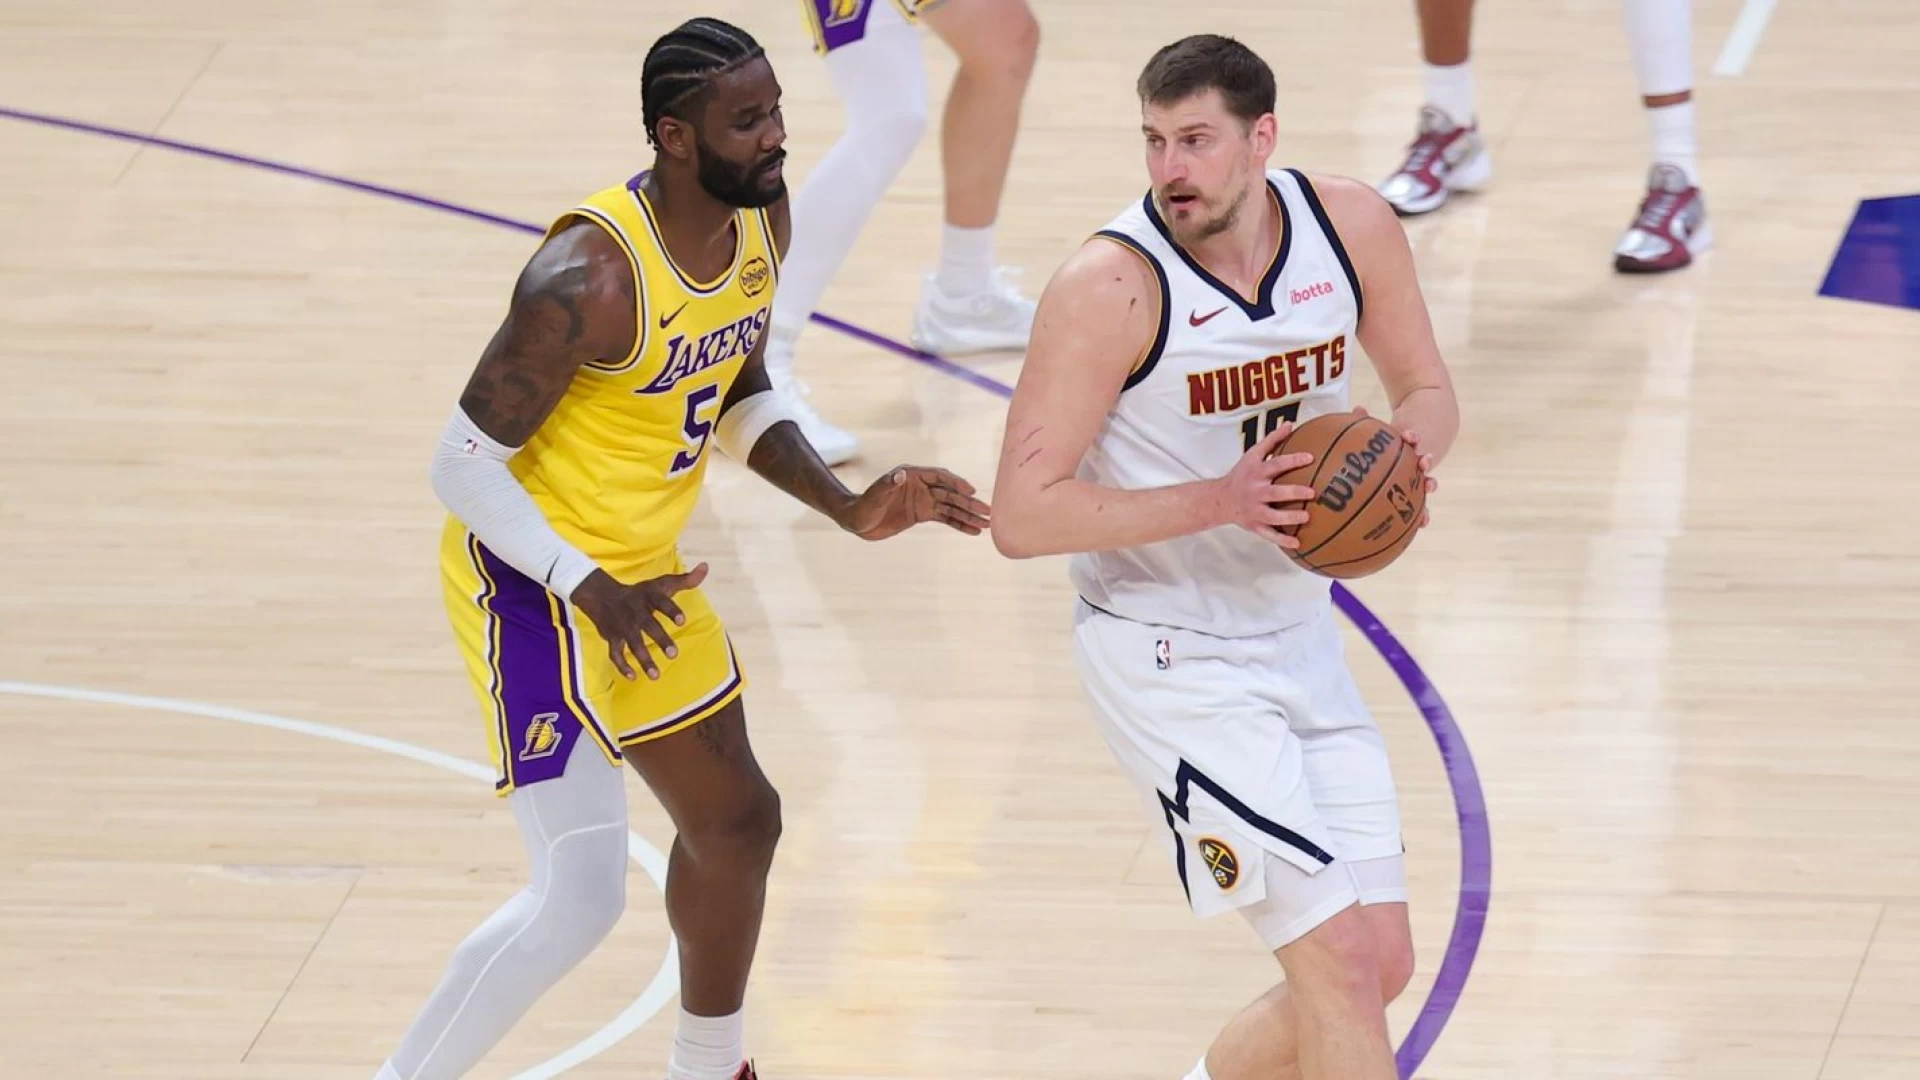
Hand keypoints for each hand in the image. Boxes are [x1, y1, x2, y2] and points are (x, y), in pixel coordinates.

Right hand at [570, 564, 709, 680]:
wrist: (602, 596)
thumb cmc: (639, 593)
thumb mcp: (661, 584)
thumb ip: (685, 580)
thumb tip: (706, 567)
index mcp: (648, 597)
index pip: (661, 602)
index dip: (671, 610)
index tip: (682, 621)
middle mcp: (635, 611)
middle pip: (648, 625)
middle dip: (660, 640)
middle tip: (674, 654)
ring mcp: (622, 626)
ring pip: (632, 643)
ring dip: (643, 659)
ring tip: (656, 675)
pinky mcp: (612, 637)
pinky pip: (615, 653)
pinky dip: (622, 666)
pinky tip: (634, 677)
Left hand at [839, 466, 992, 540]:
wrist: (857, 521)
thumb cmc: (863, 505)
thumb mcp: (874, 495)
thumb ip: (887, 484)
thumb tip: (900, 474)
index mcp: (912, 475)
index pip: (940, 477)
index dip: (956, 483)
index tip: (971, 491)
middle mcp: (921, 486)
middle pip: (950, 493)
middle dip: (969, 502)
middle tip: (987, 511)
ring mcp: (924, 500)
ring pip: (951, 507)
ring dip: (969, 515)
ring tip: (987, 524)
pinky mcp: (922, 514)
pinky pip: (945, 518)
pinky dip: (959, 524)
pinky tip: (974, 530)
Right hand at [1214, 422, 1316, 549]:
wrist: (1219, 500)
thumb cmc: (1242, 475)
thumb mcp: (1252, 455)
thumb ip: (1272, 441)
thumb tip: (1290, 424)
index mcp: (1256, 473)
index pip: (1275, 464)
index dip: (1292, 460)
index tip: (1310, 457)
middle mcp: (1255, 491)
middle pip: (1275, 492)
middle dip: (1293, 492)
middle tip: (1311, 492)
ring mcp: (1255, 510)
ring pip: (1273, 516)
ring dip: (1289, 517)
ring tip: (1306, 517)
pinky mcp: (1255, 525)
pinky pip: (1269, 534)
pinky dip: (1282, 540)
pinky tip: (1298, 543)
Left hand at [1351, 405, 1436, 527]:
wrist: (1419, 442)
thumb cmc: (1390, 442)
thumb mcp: (1381, 433)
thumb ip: (1367, 422)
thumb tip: (1357, 408)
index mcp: (1408, 444)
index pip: (1412, 438)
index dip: (1411, 437)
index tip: (1410, 436)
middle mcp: (1416, 460)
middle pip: (1422, 461)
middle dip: (1424, 462)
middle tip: (1424, 461)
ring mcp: (1417, 476)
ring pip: (1424, 483)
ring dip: (1427, 487)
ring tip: (1429, 491)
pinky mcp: (1415, 492)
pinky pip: (1418, 503)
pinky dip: (1420, 513)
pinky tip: (1422, 524)